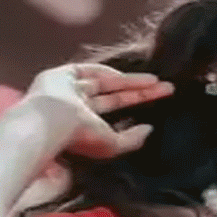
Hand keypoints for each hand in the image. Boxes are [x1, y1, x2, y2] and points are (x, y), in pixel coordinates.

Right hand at [23, 63, 174, 158]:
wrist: (49, 121)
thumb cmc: (78, 138)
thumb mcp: (111, 145)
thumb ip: (131, 140)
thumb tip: (150, 129)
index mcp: (82, 125)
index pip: (114, 112)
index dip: (138, 105)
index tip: (161, 102)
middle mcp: (74, 107)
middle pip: (115, 96)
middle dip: (141, 92)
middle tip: (167, 88)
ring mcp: (67, 90)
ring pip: (106, 83)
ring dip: (131, 82)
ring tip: (157, 82)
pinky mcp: (60, 75)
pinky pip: (87, 71)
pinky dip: (107, 72)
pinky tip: (128, 76)